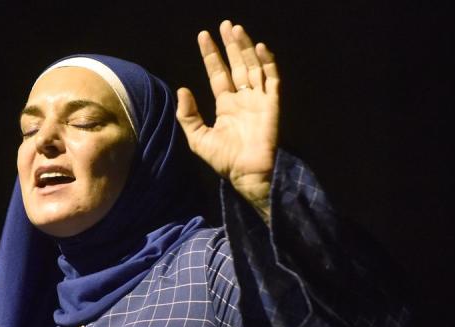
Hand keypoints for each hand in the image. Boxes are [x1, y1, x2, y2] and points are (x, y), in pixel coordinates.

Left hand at [176, 20, 279, 218]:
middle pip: (236, 65)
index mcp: (226, 105)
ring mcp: (259, 99)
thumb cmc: (223, 160)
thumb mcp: (197, 138)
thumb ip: (188, 115)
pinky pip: (271, 78)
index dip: (211, 55)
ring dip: (245, 47)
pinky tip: (259, 47)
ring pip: (252, 66)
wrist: (246, 173)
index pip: (218, 74)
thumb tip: (182, 89)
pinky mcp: (272, 104)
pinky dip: (267, 62)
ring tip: (236, 29)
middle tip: (224, 25)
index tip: (203, 36)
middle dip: (230, 45)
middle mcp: (243, 98)